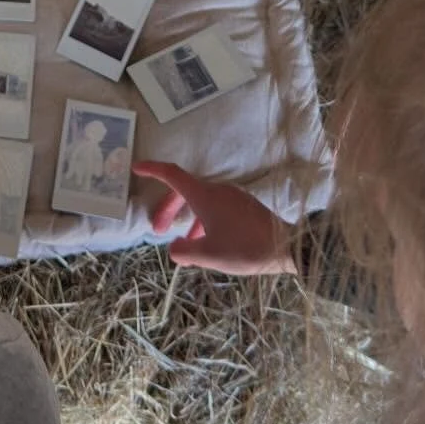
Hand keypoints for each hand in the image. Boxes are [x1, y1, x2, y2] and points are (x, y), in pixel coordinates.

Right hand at [133, 159, 295, 274]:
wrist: (288, 247)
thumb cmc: (245, 248)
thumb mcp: (209, 255)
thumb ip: (185, 251)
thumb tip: (174, 248)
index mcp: (205, 196)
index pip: (173, 175)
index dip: (153, 170)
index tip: (136, 168)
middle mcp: (218, 190)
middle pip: (185, 191)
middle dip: (169, 208)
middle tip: (158, 230)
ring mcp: (233, 197)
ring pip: (201, 201)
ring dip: (187, 217)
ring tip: (185, 244)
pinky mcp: (245, 206)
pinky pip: (216, 207)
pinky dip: (203, 219)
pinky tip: (208, 241)